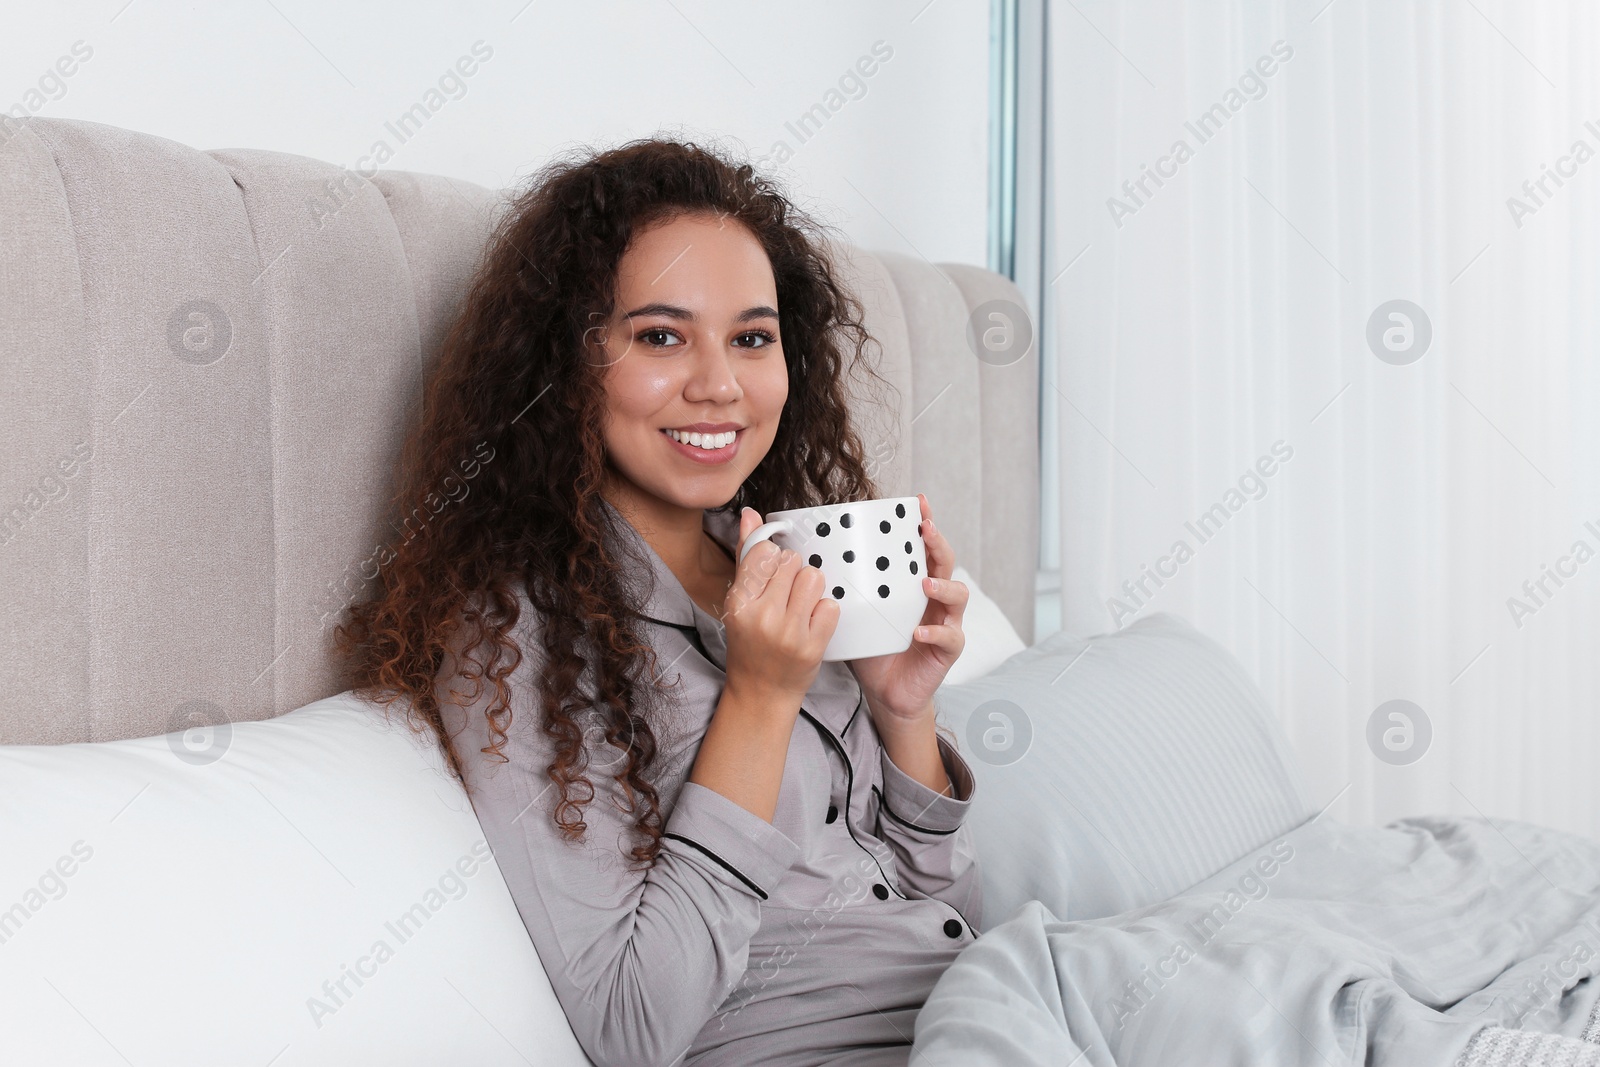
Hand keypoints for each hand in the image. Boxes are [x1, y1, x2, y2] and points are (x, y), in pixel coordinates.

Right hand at [721, 507, 841, 707]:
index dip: (774, 559)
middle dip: (794, 573)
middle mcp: (761, 615)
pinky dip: (825, 611)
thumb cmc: (750, 643)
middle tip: (787, 596)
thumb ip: (746, 556)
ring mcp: (788, 632)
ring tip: (801, 605)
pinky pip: (831, 606)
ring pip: (814, 577)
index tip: (773, 575)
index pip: (765, 552)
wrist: (760, 693)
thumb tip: (750, 514)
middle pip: (793, 562)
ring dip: (812, 588)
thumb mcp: (740, 601)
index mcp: (739, 601)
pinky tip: (813, 623)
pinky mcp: (812, 646)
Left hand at [848, 493, 967, 725]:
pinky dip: (935, 632)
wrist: (886, 693)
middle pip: (946, 563)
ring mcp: (945, 623)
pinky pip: (949, 637)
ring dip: (943, 586)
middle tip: (926, 529)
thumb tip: (810, 561)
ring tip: (924, 583)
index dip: (925, 523)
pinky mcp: (946, 651)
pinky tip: (918, 633)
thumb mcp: (856, 613)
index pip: (923, 549)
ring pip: (958, 596)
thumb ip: (844, 589)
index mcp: (913, 586)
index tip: (919, 502)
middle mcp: (935, 600)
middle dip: (938, 543)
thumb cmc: (872, 649)